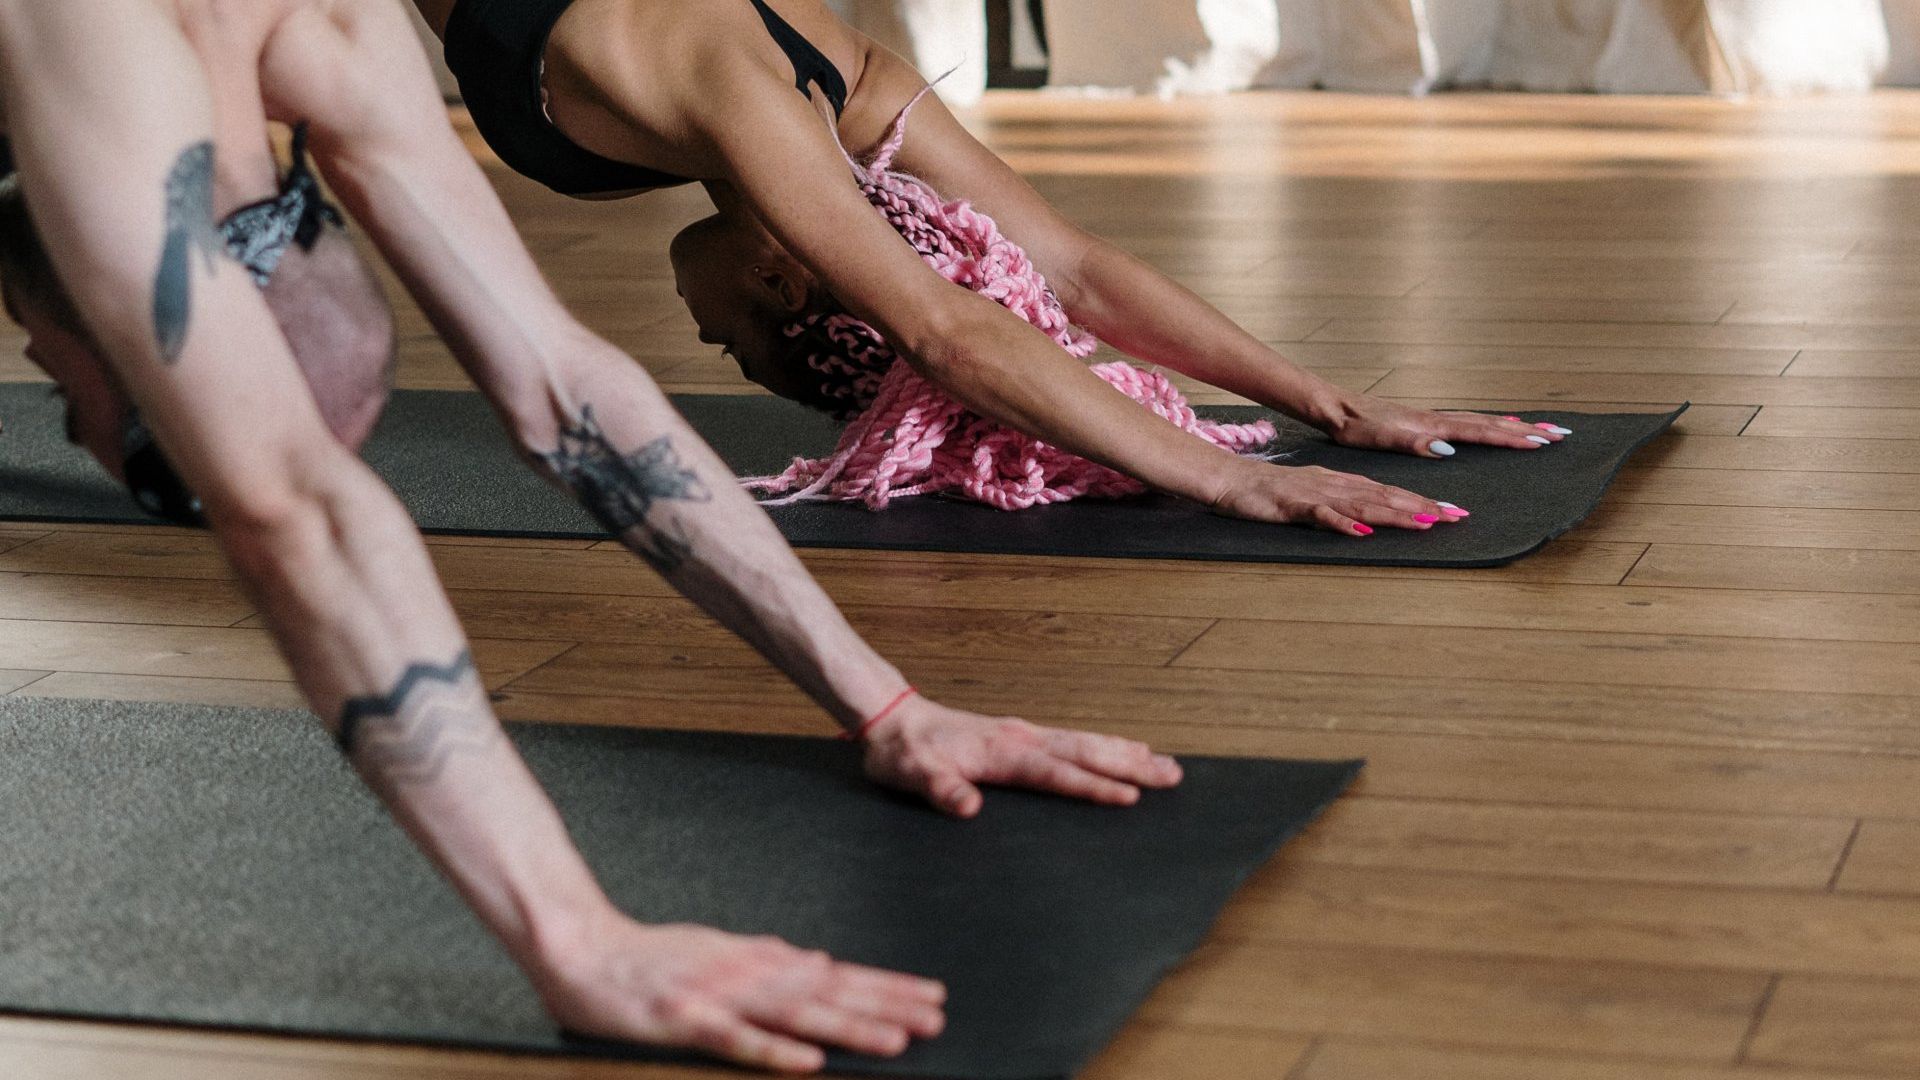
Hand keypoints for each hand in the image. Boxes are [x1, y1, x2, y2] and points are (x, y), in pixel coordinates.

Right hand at [535, 909, 946, 1072]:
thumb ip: (770, 960)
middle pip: (830, 993)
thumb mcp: (722, 951)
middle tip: (939, 1017)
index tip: (934, 997)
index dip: (887, 987)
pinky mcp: (686, 1019)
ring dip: (848, 1027)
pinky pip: (737, 1041)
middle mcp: (750, 974)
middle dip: (887, 1005)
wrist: (582, 948)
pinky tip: (810, 1063)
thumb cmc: (652, 958)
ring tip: (896, 1039)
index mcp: (760, 961)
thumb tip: (818, 961)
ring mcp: (720, 996)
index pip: (837, 976)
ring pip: (796, 1015)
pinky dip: (775, 1052)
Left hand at [861, 697, 1182, 817]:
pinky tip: (1124, 751)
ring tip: (1166, 765)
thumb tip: (968, 806)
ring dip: (1126, 753)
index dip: (1092, 787)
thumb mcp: (910, 775)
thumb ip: (939, 789)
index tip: (1130, 797)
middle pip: (1086, 751)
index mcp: (1002, 752)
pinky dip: (1106, 745)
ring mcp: (1025, 734)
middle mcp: (1022, 738)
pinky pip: (1074, 741)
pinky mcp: (1022, 737)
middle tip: (1174, 777)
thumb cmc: (903, 753)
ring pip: (1086, 743)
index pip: (1056, 772)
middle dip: (1131, 765)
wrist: (892, 719)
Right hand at [1207, 457, 1466, 535]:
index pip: (1390, 492)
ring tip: (1423, 523)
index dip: (1422, 502)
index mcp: (1343, 484)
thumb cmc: (1272, 491)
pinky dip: (1343, 524)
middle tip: (1454, 517)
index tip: (1452, 512)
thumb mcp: (1314, 495)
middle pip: (1385, 497)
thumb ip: (1342, 505)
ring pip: (1362, 505)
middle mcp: (1336, 486)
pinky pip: (1322, 517)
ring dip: (1394, 514)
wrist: (1234, 480)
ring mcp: (1316, 496)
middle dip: (1421, 507)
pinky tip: (1362, 533)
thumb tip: (1369, 521)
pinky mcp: (1294, 506)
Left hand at [1321, 396, 1569, 457]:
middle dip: (1526, 430)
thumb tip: (1447, 449)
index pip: (1480, 432)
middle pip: (1490, 423)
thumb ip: (1413, 443)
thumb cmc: (1354, 426)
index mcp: (1431, 425)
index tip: (1543, 441)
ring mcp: (1432, 418)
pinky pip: (1467, 422)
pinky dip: (1489, 424)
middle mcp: (1437, 418)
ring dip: (1512, 425)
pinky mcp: (1424, 422)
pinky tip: (1493, 427)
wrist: (1335, 408)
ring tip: (1540, 429)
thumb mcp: (1380, 439)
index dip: (1512, 437)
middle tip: (1560, 434)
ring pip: (1481, 420)